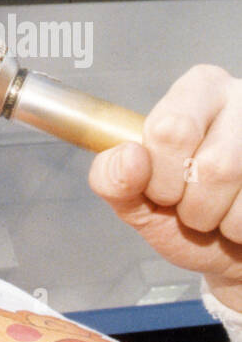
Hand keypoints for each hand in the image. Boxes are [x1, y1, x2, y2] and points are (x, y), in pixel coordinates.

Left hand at [89, 64, 241, 312]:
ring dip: (222, 220)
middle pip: (214, 164)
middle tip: (192, 209)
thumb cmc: (183, 215)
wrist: (235, 251)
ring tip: (221, 215)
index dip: (160, 177)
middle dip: (194, 205)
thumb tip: (129, 157)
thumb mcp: (136, 201)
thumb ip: (113, 180)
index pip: (170, 130)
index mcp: (197, 90)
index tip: (163, 190)